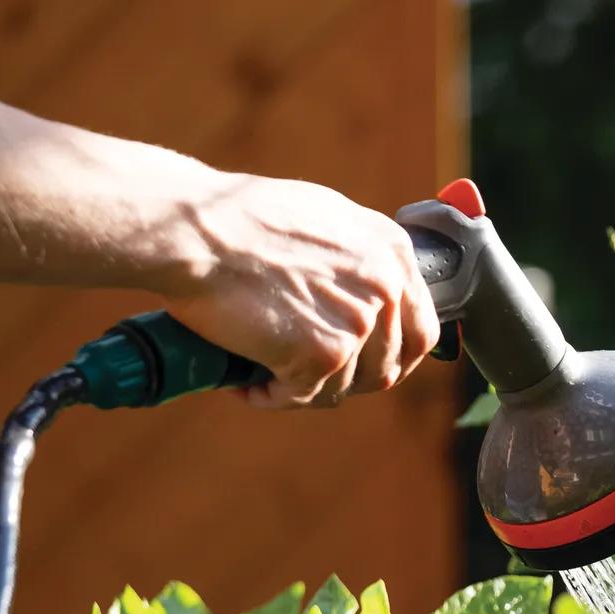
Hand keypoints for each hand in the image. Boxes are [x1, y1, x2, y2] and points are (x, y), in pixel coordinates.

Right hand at [160, 174, 440, 407]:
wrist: (194, 230)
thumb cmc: (237, 216)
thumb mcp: (322, 217)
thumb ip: (357, 255)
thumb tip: (367, 290)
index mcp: (392, 251)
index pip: (420, 327)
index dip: (394, 356)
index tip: (364, 366)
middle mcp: (386, 286)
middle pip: (389, 366)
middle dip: (351, 381)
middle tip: (311, 380)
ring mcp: (359, 322)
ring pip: (345, 386)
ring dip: (306, 390)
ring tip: (268, 377)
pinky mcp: (325, 353)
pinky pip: (305, 395)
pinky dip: (273, 396)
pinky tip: (248, 384)